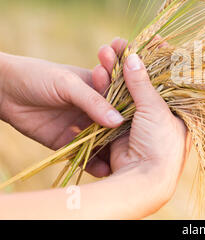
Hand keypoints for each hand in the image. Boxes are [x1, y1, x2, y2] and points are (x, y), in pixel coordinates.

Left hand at [0, 38, 127, 176]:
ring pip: (100, 140)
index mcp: (100, 88)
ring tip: (123, 164)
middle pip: (114, 124)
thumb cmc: (39, 75)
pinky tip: (102, 169)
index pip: (123, 100)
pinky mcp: (66, 140)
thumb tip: (117, 121)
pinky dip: (91, 162)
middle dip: (125, 137)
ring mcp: (80, 124)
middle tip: (140, 151)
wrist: (3, 89)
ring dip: (110, 152)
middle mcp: (94, 108)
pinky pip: (82, 153)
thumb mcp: (68, 83)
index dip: (135, 112)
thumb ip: (93, 101)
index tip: (149, 127)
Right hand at [94, 42, 187, 204]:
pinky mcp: (121, 126)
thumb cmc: (161, 142)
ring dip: (116, 72)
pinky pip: (113, 102)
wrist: (143, 178)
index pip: (170, 75)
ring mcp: (140, 118)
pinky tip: (100, 70)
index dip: (161, 56)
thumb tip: (134, 56)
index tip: (153, 38)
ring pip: (127, 89)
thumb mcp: (155, 109)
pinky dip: (106, 88)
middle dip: (132, 62)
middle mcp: (160, 111)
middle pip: (145, 80)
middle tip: (119, 42)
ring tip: (106, 50)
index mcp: (177, 107)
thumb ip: (143, 83)